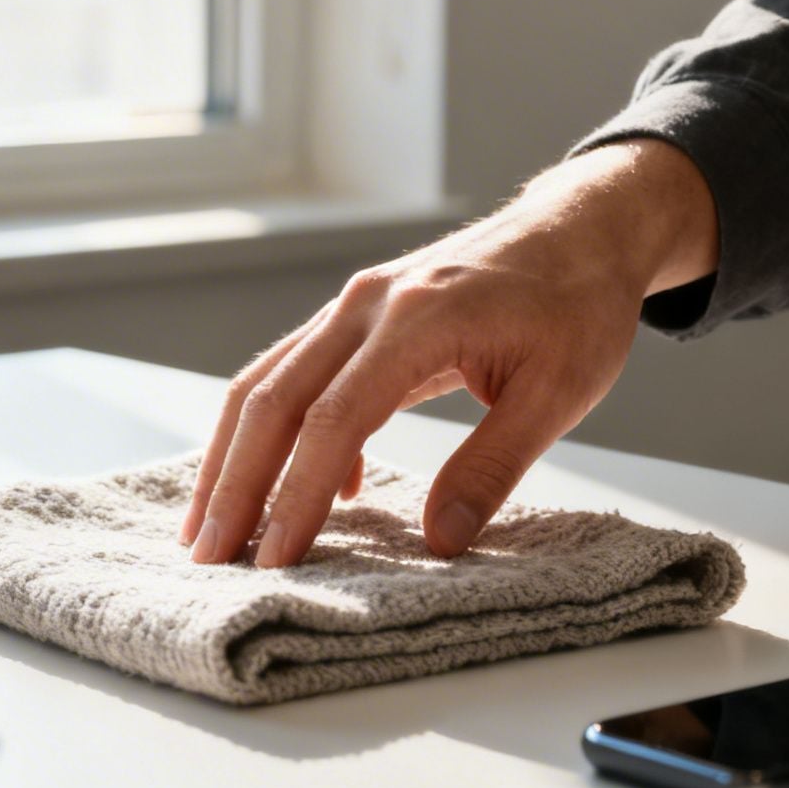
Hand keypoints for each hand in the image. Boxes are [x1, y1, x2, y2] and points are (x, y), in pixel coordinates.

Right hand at [180, 139, 718, 566]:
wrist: (581, 228)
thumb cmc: (577, 305)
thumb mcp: (559, 394)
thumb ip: (493, 467)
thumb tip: (440, 541)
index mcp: (416, 320)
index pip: (333, 420)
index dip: (294, 496)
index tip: (273, 559)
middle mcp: (367, 305)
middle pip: (273, 399)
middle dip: (234, 483)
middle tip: (207, 556)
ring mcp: (355, 305)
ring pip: (268, 383)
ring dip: (234, 457)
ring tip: (211, 527)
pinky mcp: (357, 315)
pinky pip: (296, 374)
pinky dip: (279, 433)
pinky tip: (301, 492)